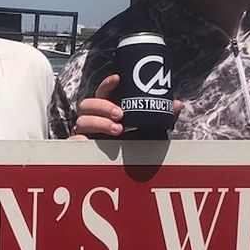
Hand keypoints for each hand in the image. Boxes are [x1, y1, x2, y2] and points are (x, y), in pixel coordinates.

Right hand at [69, 74, 184, 138]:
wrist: (126, 170)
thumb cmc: (135, 145)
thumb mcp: (149, 129)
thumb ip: (160, 116)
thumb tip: (177, 104)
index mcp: (106, 111)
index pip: (102, 92)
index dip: (107, 84)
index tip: (119, 79)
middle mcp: (92, 120)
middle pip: (87, 104)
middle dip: (103, 106)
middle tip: (121, 114)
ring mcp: (84, 134)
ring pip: (81, 122)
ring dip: (98, 123)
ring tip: (117, 130)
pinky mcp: (79, 149)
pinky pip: (72, 143)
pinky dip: (77, 141)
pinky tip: (86, 142)